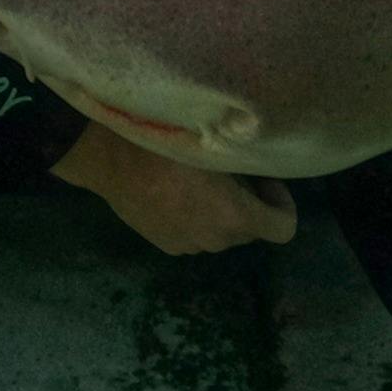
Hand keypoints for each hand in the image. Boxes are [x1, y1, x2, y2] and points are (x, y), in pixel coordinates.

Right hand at [52, 124, 298, 254]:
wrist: (108, 158)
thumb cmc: (167, 144)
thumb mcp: (215, 144)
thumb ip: (247, 160)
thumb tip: (267, 160)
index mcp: (234, 217)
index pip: (283, 228)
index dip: (280, 201)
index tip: (261, 177)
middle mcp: (215, 240)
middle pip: (251, 229)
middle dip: (249, 202)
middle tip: (229, 169)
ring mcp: (187, 246)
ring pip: (222, 232)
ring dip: (222, 211)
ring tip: (201, 178)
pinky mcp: (165, 245)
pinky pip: (196, 233)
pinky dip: (196, 217)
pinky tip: (176, 189)